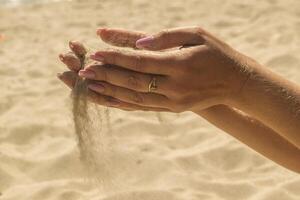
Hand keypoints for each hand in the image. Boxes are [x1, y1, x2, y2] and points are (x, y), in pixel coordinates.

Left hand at [81, 27, 251, 111]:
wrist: (236, 82)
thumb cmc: (217, 53)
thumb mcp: (197, 34)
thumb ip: (167, 37)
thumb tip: (140, 42)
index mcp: (180, 64)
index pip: (139, 61)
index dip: (115, 57)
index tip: (94, 53)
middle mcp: (175, 86)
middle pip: (133, 82)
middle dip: (106, 76)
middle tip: (82, 72)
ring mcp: (174, 101)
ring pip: (135, 98)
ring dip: (110, 92)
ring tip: (89, 88)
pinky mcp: (174, 109)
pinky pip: (144, 107)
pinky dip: (125, 103)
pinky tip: (110, 99)